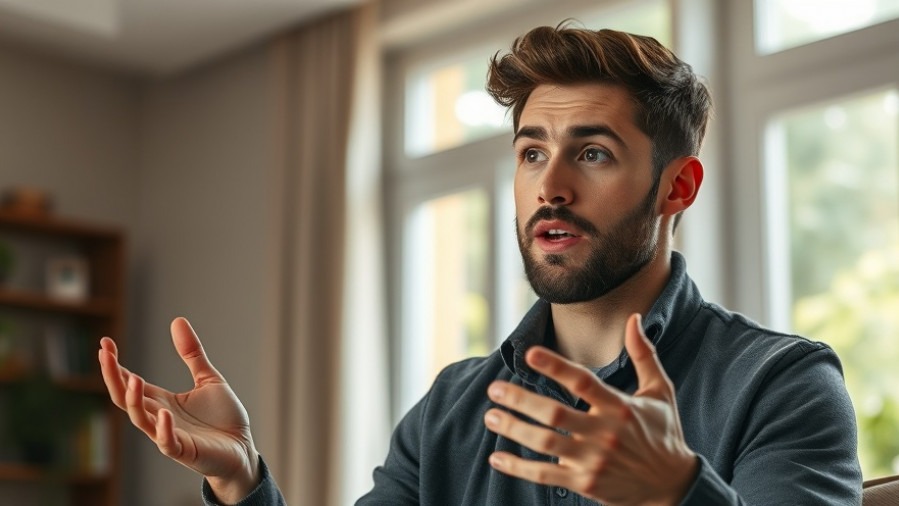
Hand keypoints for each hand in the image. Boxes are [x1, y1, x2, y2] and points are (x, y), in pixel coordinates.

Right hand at [98, 317, 259, 503]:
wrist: (242, 448)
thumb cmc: (223, 418)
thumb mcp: (208, 378)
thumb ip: (191, 353)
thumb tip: (177, 319)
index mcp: (161, 400)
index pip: (130, 382)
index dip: (115, 365)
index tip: (104, 343)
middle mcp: (159, 417)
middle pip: (126, 398)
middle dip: (113, 377)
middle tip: (104, 354)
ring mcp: (169, 435)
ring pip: (140, 419)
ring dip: (134, 400)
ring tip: (133, 379)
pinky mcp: (184, 450)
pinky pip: (167, 442)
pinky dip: (163, 429)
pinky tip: (163, 413)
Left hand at [483, 313, 697, 504]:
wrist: (674, 487)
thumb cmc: (664, 433)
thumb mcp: (660, 391)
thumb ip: (644, 354)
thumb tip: (633, 317)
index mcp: (620, 406)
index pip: (583, 382)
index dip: (555, 367)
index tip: (529, 353)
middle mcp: (605, 433)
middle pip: (555, 414)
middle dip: (521, 400)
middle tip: (495, 389)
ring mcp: (594, 461)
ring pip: (545, 443)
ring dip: (514, 428)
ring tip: (490, 415)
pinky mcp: (586, 484)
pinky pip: (545, 475)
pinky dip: (518, 467)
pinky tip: (497, 457)